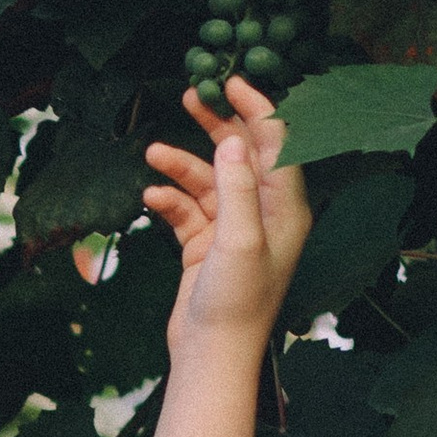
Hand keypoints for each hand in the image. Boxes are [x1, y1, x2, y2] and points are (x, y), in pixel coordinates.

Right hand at [140, 75, 312, 364]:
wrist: (211, 356)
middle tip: (191, 94)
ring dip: (182, 165)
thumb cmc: (236, 304)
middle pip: (242, 155)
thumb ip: (236, 187)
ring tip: (151, 153)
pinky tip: (151, 196)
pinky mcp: (206, 247)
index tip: (231, 81)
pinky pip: (187, 209)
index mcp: (286, 209)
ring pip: (208, 181)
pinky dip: (170, 199)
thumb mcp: (239, 241)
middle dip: (216, 125)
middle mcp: (263, 215)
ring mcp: (233, 230)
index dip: (257, 109)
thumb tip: (232, 141)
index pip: (277, 145)